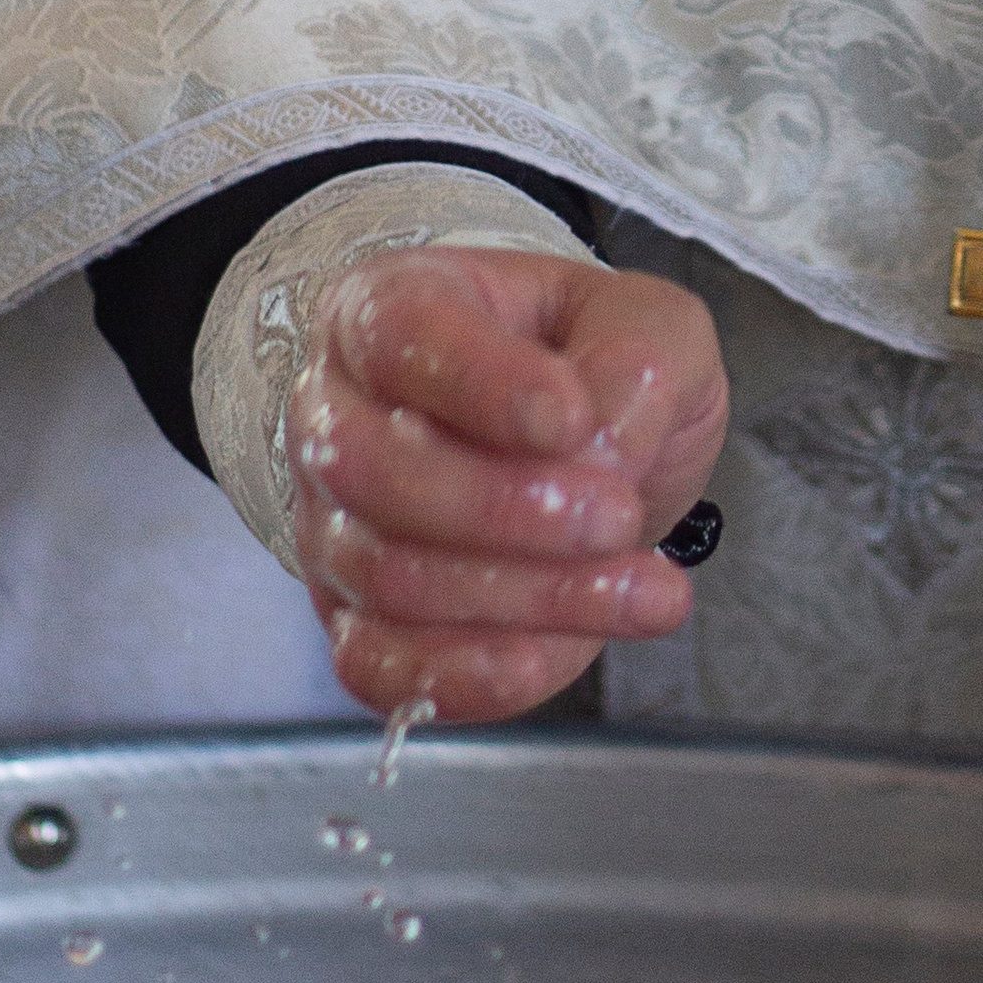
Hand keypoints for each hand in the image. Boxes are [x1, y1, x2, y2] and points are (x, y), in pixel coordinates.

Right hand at [287, 249, 728, 723]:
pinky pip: (379, 667)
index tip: (573, 420)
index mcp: (390, 307)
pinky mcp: (356, 621)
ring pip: (387, 576)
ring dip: (524, 597)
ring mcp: (335, 524)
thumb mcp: (648, 325)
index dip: (481, 386)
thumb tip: (600, 437)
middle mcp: (335, 412)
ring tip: (643, 591)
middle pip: (368, 468)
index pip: (399, 335)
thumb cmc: (596, 367)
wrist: (583, 444)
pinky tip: (555, 658)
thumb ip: (634, 359)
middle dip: (502, 508)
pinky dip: (468, 675)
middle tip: (616, 516)